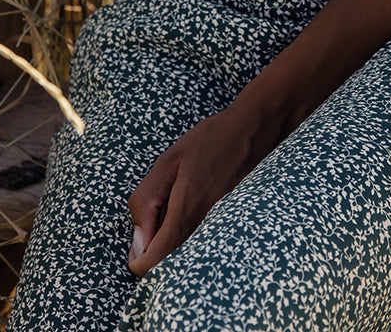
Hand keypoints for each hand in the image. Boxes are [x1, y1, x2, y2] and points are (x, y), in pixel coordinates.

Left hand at [127, 103, 276, 276]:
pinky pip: (207, 244)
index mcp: (188, 208)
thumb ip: (146, 202)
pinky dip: (194, 235)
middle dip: (157, 251)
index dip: (139, 262)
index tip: (136, 248)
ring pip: (190, 254)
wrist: (255, 128)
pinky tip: (197, 207)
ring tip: (179, 208)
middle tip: (157, 221)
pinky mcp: (235, 227)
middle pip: (173, 262)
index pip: (156, 262)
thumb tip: (138, 242)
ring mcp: (225, 229)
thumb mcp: (167, 162)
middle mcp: (209, 226)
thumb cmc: (211, 140)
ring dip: (176, 242)